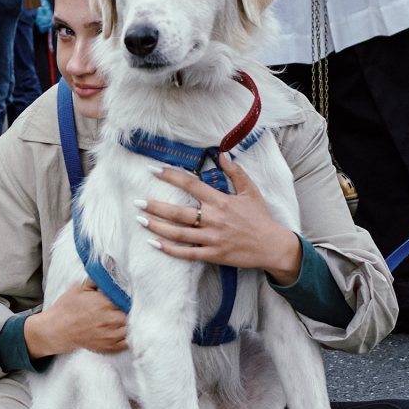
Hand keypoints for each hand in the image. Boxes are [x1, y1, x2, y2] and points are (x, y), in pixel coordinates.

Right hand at [25, 280, 129, 357]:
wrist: (57, 330)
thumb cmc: (67, 308)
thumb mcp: (79, 288)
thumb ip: (96, 279)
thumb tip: (108, 267)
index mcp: (104, 303)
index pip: (127, 298)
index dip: (127, 297)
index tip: (124, 296)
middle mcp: (110, 320)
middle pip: (131, 314)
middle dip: (128, 310)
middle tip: (123, 307)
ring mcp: (110, 335)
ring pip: (131, 328)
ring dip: (129, 323)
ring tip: (122, 318)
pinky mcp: (108, 347)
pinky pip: (126, 343)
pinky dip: (127, 338)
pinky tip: (122, 331)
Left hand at [137, 155, 304, 284]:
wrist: (272, 245)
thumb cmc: (260, 217)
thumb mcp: (250, 191)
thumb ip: (235, 172)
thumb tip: (222, 154)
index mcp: (220, 201)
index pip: (191, 185)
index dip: (170, 176)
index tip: (153, 170)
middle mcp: (213, 219)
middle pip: (177, 212)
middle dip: (155, 206)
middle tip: (137, 202)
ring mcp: (212, 239)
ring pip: (178, 233)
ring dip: (157, 226)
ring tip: (140, 220)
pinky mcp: (213, 255)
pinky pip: (187, 253)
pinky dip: (169, 249)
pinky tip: (154, 243)